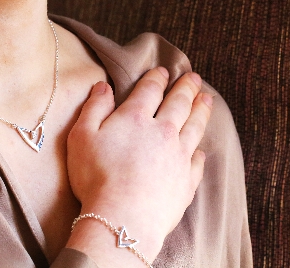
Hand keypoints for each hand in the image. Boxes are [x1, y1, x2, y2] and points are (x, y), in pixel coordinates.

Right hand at [66, 67, 212, 263]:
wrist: (123, 219)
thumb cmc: (96, 177)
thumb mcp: (82, 137)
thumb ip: (94, 108)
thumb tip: (103, 86)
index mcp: (136, 118)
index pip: (150, 90)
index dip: (157, 78)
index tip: (164, 71)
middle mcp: (163, 132)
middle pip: (179, 104)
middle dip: (186, 88)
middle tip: (194, 78)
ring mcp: (178, 157)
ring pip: (195, 127)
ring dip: (202, 110)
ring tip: (207, 99)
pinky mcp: (186, 182)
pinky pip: (197, 162)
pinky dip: (199, 153)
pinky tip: (201, 150)